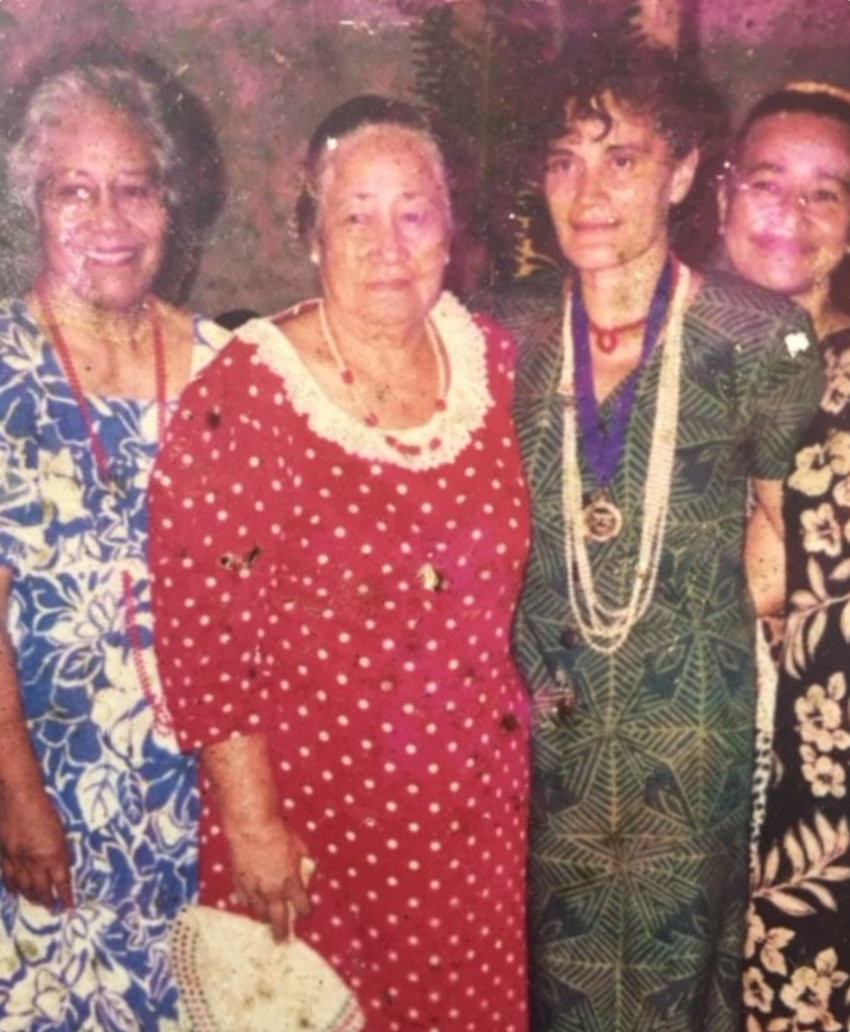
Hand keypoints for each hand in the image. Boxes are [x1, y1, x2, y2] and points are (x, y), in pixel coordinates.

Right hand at [0, 785, 72, 910]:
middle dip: (47, 901)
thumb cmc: (45, 807)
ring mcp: (16, 859)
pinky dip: (13, 887)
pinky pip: (7, 877)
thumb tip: (66, 864)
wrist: (17, 795)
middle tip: (52, 909)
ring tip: (37, 903)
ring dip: (30, 897)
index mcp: (54, 853)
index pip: (62, 882)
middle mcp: (34, 861)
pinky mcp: (3, 855)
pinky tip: (15, 892)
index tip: (69, 909)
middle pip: (41, 889)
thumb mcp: (61, 829)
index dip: (66, 897)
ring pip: (23, 886)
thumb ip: (62, 849)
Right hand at [225, 816, 310, 941]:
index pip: (302, 905)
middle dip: (281, 931)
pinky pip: (243, 900)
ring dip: (263, 918)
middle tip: (281, 941)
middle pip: (278, 918)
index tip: (306, 914)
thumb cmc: (278, 832)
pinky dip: (247, 904)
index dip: (305, 912)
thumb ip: (304, 860)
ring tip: (265, 922)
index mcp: (290, 880)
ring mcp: (254, 888)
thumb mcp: (299, 845)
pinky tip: (249, 904)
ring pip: (258, 912)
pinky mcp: (239, 882)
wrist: (250, 827)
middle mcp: (272, 889)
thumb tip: (309, 867)